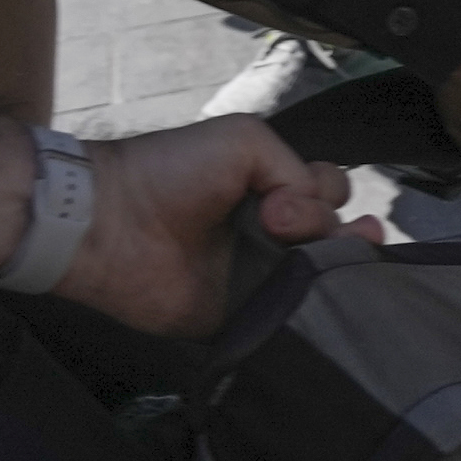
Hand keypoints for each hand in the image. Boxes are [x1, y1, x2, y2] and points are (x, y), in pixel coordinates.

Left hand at [57, 116, 356, 333]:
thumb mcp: (244, 139)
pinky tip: (317, 299)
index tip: (294, 198)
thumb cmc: (172, 171)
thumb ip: (295, 169)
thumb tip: (314, 216)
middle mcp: (272, 234)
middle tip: (302, 231)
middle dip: (347, 233)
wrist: (112, 220)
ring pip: (322, 280)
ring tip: (330, 259)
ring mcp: (260, 278)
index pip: (329, 195)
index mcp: (272, 189)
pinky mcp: (243, 317)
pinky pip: (289, 321)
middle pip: (336, 236)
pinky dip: (308, 314)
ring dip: (341, 269)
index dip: (328, 196)